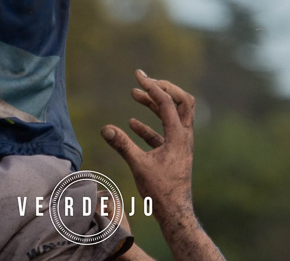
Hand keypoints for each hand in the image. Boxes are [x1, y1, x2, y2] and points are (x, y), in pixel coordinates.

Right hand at [102, 70, 197, 222]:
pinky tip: (132, 124)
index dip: (152, 87)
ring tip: (134, 95)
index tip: (138, 76)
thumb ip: (122, 145)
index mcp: (178, 136)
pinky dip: (150, 124)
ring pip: (173, 115)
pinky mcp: (174, 153)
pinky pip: (164, 132)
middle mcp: (184, 136)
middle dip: (163, 88)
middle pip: (182, 101)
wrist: (174, 212)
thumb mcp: (139, 166)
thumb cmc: (160, 191)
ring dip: (155, 104)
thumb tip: (105, 129)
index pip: (167, 102)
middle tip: (144, 81)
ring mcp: (180, 144)